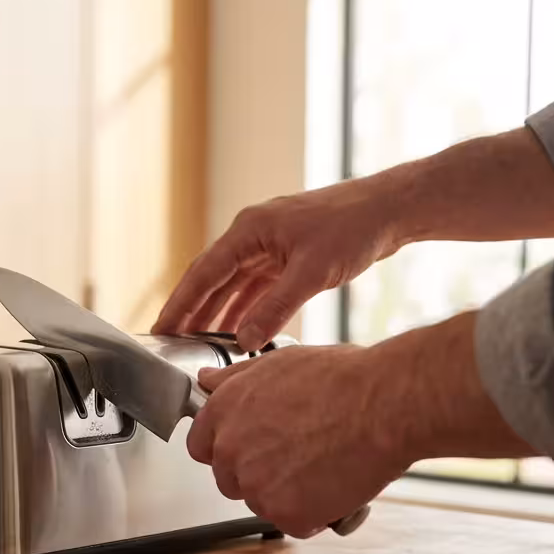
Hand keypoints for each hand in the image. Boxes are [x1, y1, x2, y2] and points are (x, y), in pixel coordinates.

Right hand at [153, 178, 405, 350]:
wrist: (391, 209)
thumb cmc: (354, 227)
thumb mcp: (311, 273)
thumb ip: (274, 309)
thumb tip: (244, 340)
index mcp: (249, 231)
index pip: (203, 272)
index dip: (180, 303)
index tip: (162, 328)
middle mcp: (253, 236)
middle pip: (212, 278)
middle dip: (191, 310)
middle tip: (171, 341)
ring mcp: (271, 245)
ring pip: (234, 285)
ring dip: (218, 312)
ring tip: (199, 343)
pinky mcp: (288, 256)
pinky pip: (257, 286)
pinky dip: (247, 308)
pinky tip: (239, 331)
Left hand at [186, 345, 411, 537]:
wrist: (386, 404)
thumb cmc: (344, 379)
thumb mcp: (279, 363)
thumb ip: (235, 379)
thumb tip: (208, 381)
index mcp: (224, 410)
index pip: (200, 447)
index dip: (228, 451)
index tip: (251, 451)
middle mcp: (231, 449)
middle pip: (230, 480)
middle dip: (259, 475)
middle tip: (298, 459)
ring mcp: (255, 484)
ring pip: (261, 504)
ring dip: (287, 496)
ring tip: (323, 467)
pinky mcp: (285, 513)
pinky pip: (293, 524)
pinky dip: (314, 516)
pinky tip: (334, 489)